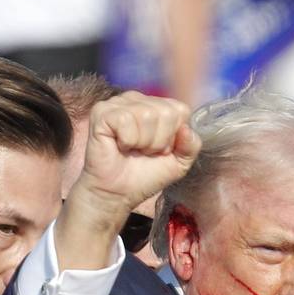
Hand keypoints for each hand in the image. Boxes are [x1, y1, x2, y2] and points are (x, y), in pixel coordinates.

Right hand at [57, 93, 199, 269]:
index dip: (173, 137)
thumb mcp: (178, 163)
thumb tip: (186, 129)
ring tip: (132, 150)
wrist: (117, 194)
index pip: (180, 110)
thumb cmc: (144, 176)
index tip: (159, 150)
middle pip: (166, 113)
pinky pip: (126, 120)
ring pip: (147, 115)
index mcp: (156, 106)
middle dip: (158, 141)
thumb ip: (191, 146)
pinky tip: (119, 145)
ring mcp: (118, 103)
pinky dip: (126, 140)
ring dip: (142, 142)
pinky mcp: (102, 112)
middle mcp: (137, 99)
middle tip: (143, 152)